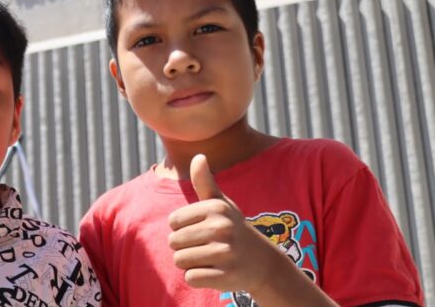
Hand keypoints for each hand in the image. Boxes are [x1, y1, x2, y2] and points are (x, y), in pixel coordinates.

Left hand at [167, 154, 280, 292]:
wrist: (261, 262)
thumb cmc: (233, 229)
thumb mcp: (221, 204)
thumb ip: (205, 182)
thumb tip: (198, 156)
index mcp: (216, 208)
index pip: (173, 222)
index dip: (182, 229)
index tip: (202, 230)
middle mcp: (221, 228)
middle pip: (174, 242)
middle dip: (185, 247)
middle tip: (207, 246)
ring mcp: (225, 253)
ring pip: (180, 261)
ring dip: (191, 263)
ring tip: (211, 258)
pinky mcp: (225, 276)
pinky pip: (190, 278)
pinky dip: (198, 277)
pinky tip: (215, 271)